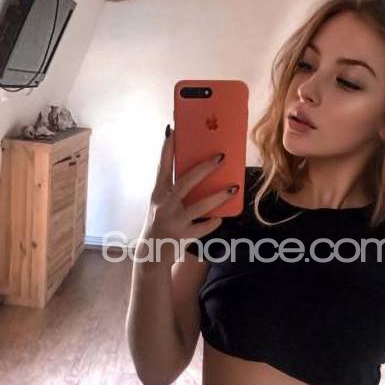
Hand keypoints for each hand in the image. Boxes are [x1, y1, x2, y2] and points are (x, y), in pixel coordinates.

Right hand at [139, 127, 235, 259]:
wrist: (151, 254)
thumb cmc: (160, 222)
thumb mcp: (161, 203)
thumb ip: (173, 189)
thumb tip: (197, 171)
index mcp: (158, 193)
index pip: (162, 167)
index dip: (167, 149)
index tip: (173, 131)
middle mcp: (164, 205)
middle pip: (186, 182)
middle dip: (204, 168)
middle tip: (221, 157)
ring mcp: (174, 220)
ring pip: (200, 206)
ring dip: (219, 196)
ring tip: (234, 187)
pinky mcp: (182, 235)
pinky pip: (203, 227)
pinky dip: (212, 222)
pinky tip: (219, 217)